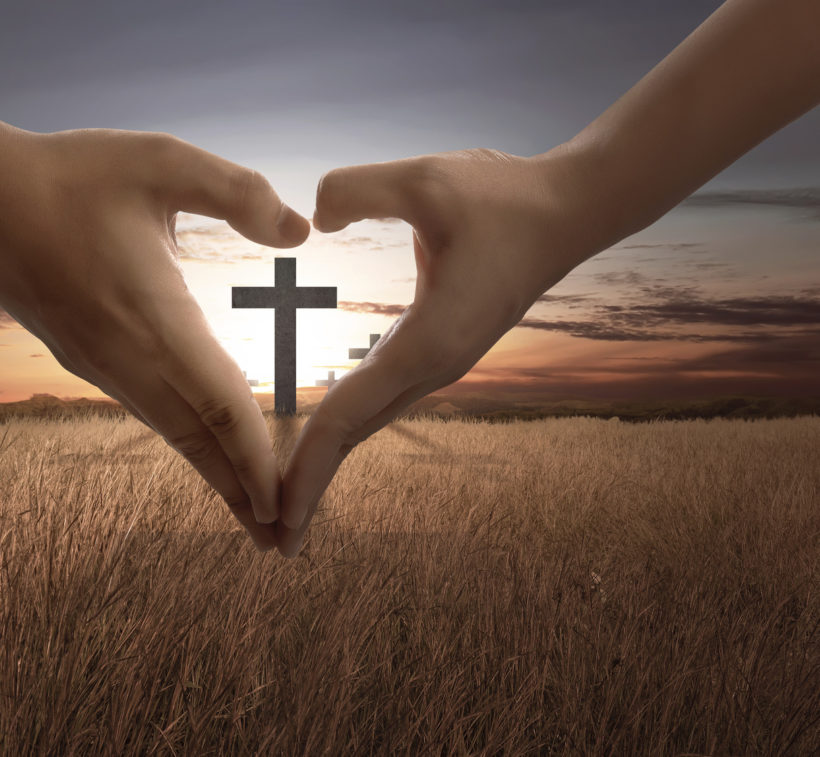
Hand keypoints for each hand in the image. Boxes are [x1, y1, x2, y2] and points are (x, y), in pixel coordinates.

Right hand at [0, 128, 309, 550]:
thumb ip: (239, 191)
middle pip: (198, 441)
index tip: (286, 503)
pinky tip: (200, 451)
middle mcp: (126, 357)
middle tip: (281, 546)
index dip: (256, 457)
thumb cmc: (69, 174)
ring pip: (171, 433)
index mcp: (153, 317)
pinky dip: (184, 443)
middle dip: (242, 493)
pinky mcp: (84, 358)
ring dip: (214, 475)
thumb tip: (301, 232)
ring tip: (251, 515)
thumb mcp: (162, 160)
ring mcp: (101, 364)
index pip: (219, 404)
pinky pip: (147, 412)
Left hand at [277, 149, 582, 556]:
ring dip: (327, 463)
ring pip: (368, 423)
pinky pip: (379, 398)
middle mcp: (433, 366)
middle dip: (312, 487)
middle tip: (270, 540)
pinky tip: (319, 443)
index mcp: (429, 341)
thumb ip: (359, 189)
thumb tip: (312, 217)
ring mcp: (437, 363)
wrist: (570, 212)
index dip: (306, 462)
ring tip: (286, 508)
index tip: (274, 510)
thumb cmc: (504, 196)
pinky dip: (344, 428)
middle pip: (355, 436)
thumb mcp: (426, 178)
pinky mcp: (437, 350)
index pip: (348, 412)